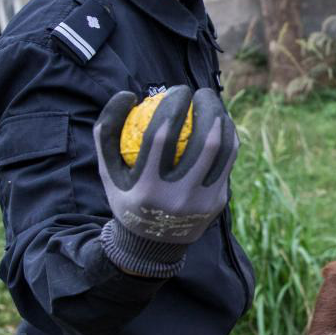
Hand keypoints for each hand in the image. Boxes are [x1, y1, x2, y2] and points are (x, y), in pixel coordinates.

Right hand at [94, 86, 237, 243]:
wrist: (151, 244)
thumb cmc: (128, 195)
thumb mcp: (108, 169)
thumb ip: (108, 129)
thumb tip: (127, 94)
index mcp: (146, 188)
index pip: (161, 136)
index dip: (173, 106)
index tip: (177, 90)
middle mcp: (177, 196)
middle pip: (203, 142)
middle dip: (207, 108)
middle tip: (201, 92)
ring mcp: (202, 201)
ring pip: (223, 151)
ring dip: (223, 120)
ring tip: (214, 104)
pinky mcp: (217, 202)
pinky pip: (228, 162)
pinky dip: (228, 139)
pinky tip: (222, 123)